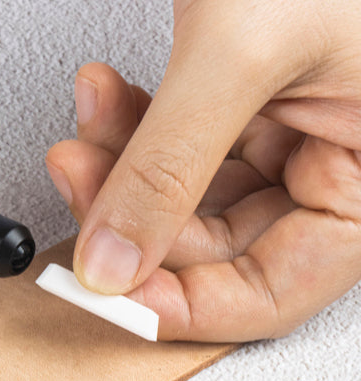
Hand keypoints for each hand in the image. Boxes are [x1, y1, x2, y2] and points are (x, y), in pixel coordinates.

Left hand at [47, 0, 360, 340]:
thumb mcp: (249, 47)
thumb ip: (171, 168)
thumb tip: (113, 263)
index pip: (268, 295)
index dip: (182, 306)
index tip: (108, 294)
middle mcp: (330, 173)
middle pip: (211, 250)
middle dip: (128, 223)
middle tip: (76, 188)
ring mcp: (287, 140)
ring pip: (181, 200)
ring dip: (119, 170)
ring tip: (83, 125)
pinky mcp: (245, 106)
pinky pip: (174, 149)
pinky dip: (131, 128)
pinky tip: (104, 98)